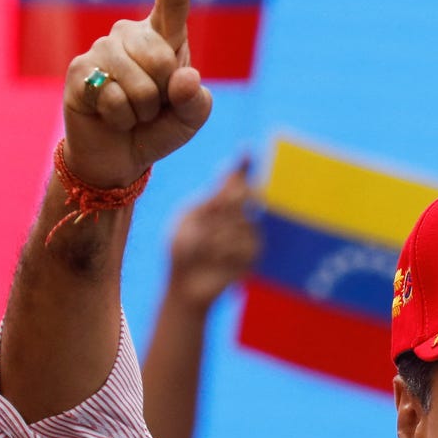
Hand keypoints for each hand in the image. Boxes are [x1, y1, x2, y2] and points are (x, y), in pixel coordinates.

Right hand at [61, 0, 211, 187]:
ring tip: (131, 113)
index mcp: (165, 39)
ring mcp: (101, 49)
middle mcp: (130, 36)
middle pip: (161, 59)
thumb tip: (183, 78)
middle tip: (151, 107)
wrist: (119, 157)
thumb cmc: (159, 129)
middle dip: (163, 96)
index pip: (172, 5)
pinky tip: (109, 116)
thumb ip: (196, 101)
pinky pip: (113, 97)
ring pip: (137, 83)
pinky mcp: (79, 71)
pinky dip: (120, 118)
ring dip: (141, 111)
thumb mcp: (190, 119)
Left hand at [167, 160, 261, 309]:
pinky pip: (246, 245)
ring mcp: (250, 237)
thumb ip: (212, 198)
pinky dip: (225, 250)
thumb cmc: (182, 250)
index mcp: (224, 204)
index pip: (239, 180)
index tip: (247, 150)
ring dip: (219, 234)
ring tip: (203, 248)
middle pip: (245, 195)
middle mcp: (241, 216)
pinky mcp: (254, 258)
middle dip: (228, 202)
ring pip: (244, 222)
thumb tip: (231, 173)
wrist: (184, 287)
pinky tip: (212, 259)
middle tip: (212, 213)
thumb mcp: (190, 218)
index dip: (244, 165)